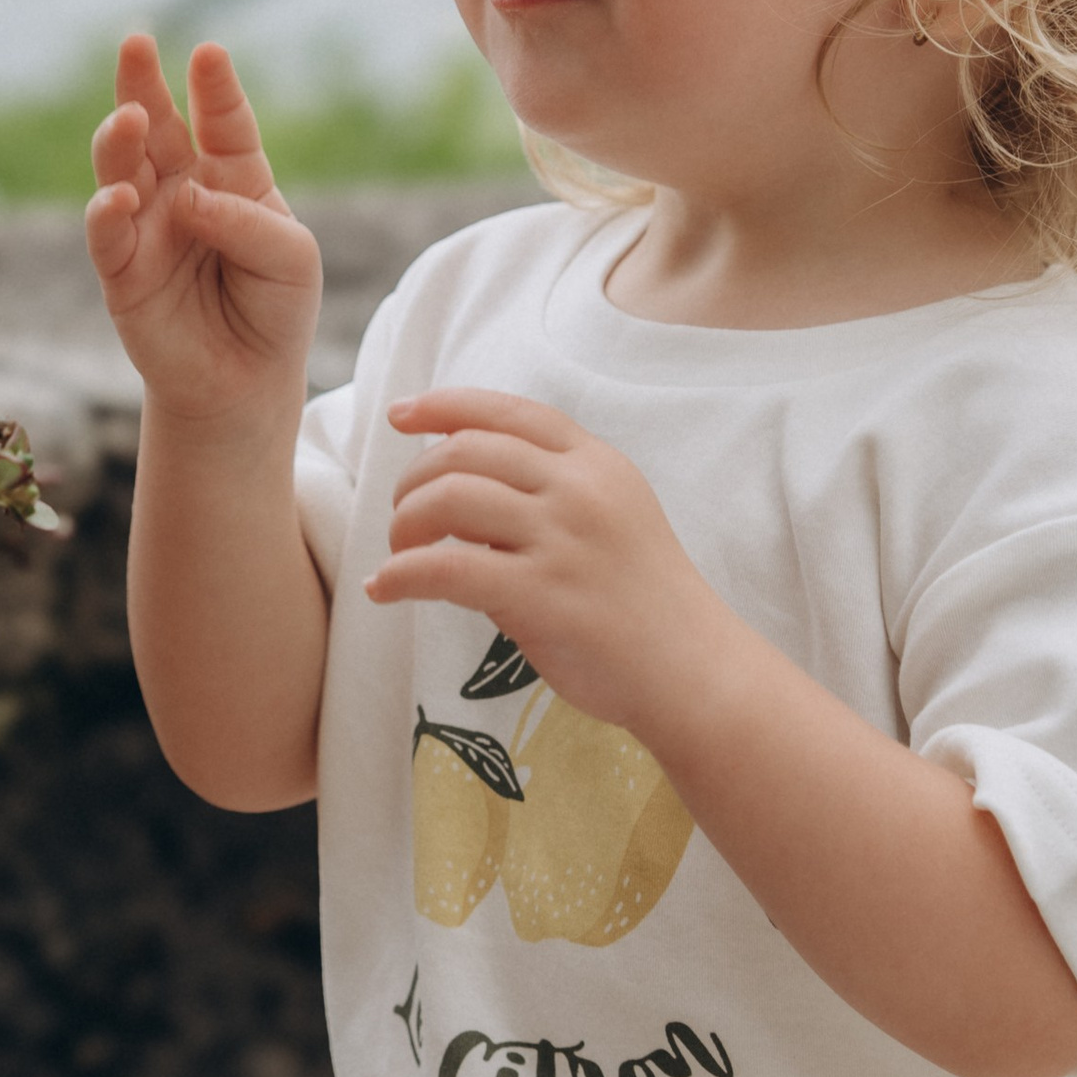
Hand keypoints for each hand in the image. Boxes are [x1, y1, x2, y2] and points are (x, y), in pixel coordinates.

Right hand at [85, 35, 321, 427]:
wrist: (246, 382)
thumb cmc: (276, 309)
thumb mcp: (292, 259)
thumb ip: (248, 222)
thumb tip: (185, 199)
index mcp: (232, 176)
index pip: (223, 122)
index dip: (215, 89)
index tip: (208, 54)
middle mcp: (182, 189)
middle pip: (158, 126)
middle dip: (143, 84)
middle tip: (136, 43)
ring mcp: (147, 225)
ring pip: (122, 167)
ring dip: (120, 139)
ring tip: (131, 118)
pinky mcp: (121, 270)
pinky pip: (106, 233)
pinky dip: (108, 211)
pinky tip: (120, 196)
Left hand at [366, 387, 715, 736]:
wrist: (693, 670)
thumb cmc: (644, 602)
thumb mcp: (612, 518)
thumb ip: (550, 494)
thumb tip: (459, 489)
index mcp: (597, 464)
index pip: (510, 413)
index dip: (445, 406)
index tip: (400, 415)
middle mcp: (578, 490)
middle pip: (466, 450)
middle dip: (414, 477)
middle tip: (401, 516)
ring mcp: (560, 540)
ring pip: (448, 498)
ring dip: (404, 523)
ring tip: (398, 552)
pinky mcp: (540, 595)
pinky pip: (444, 568)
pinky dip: (400, 575)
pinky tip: (383, 589)